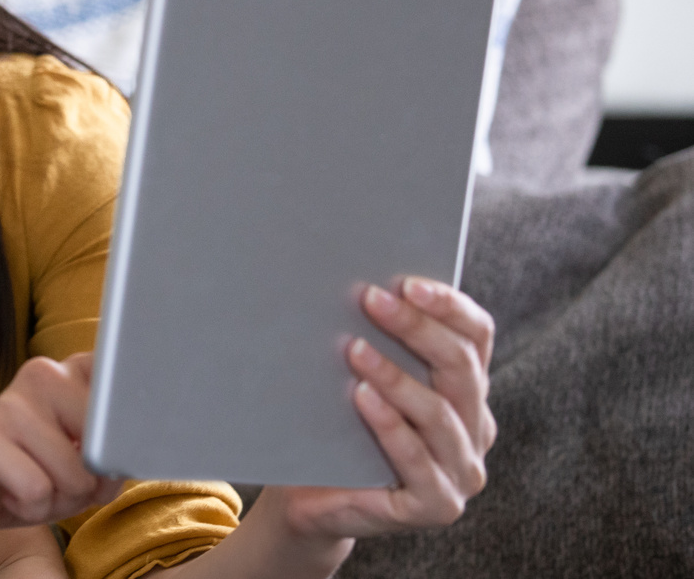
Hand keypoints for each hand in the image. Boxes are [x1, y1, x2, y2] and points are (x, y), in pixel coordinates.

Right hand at [0, 353, 123, 544]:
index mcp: (70, 372)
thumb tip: (121, 458)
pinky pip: (37, 489)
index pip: (123, 389)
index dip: (127, 431)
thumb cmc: (27, 474)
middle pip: (104, 445)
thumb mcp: (81, 465)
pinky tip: (8, 491)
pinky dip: (30, 506)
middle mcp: (43, 374)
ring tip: (30, 485)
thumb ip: (111, 454)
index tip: (113, 449)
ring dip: (57, 499)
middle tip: (57, 479)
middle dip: (89, 482)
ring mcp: (11, 403)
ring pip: (73, 474)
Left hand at [278, 276, 497, 540]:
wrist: (311, 495)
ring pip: (440, 414)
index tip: (407, 283)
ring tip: (355, 349)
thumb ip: (376, 339)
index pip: (477, 336)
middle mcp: (476, 427)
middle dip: (416, 328)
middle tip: (371, 300)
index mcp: (467, 388)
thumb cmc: (337, 425)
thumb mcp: (362, 376)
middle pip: (460, 368)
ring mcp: (462, 470)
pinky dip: (390, 426)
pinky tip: (362, 398)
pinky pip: (419, 461)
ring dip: (396, 377)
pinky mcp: (438, 505)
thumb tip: (357, 283)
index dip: (449, 306)